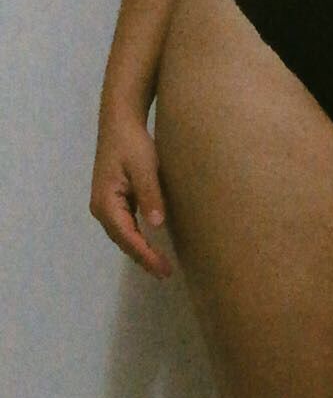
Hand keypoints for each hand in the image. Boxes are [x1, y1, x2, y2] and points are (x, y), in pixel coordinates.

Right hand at [89, 106, 172, 279]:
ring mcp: (105, 206)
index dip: (146, 255)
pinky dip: (137, 240)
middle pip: (123, 241)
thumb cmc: (132, 143)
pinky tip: (151, 247)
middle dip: (143, 259)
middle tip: (165, 274)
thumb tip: (156, 224)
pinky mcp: (113, 201)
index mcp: (106, 203)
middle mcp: (101, 209)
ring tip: (160, 267)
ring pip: (123, 236)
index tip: (163, 269)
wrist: (120, 124)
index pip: (128, 237)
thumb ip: (150, 195)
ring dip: (140, 251)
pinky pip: (125, 227)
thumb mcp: (144, 168)